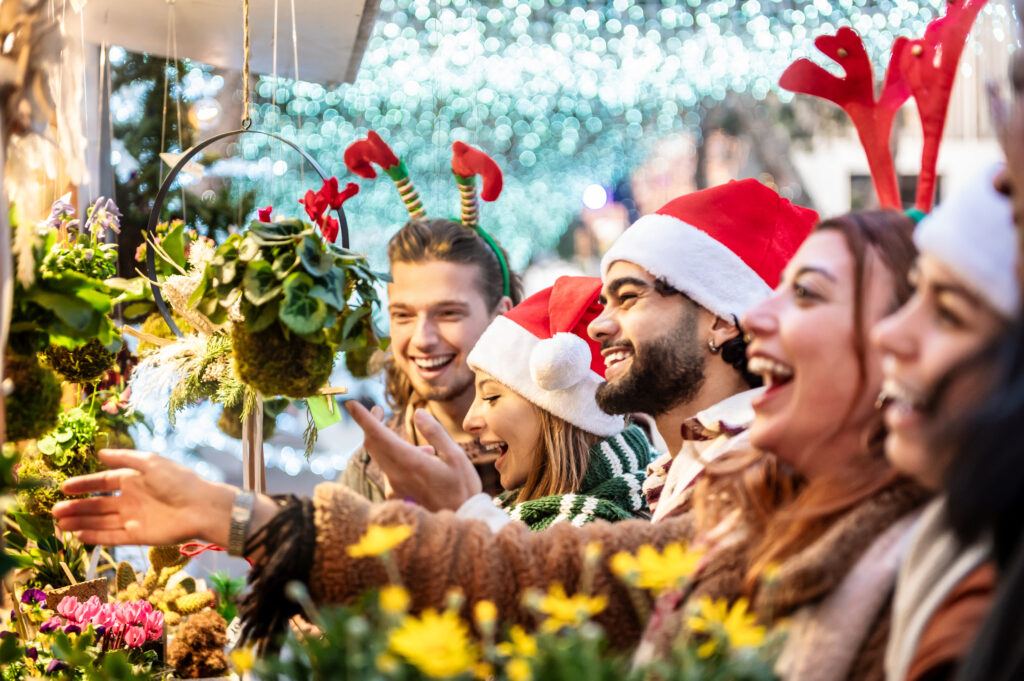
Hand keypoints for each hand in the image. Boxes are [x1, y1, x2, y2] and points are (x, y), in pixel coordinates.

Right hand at [52, 449, 236, 546]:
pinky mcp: (138, 536)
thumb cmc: (178, 481)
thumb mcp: (151, 463)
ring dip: (81, 522)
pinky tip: (78, 535)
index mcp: (134, 479)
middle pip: (98, 504)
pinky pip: (112, 537)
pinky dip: (95, 536)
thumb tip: (100, 453)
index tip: (64, 486)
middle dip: (77, 507)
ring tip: (59, 523)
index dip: (84, 484)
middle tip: (55, 510)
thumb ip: (125, 459)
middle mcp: (131, 499)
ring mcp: (133, 518)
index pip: (103, 481)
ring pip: (101, 521)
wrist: (200, 507)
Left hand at [345, 401, 482, 511]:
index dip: (363, 418)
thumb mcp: (456, 456)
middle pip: (373, 444)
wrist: (461, 522)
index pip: (378, 435)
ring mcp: (395, 486)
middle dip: (372, 424)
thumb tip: (418, 413)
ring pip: (382, 457)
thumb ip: (435, 433)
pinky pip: (390, 470)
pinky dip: (400, 459)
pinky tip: (426, 465)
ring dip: (392, 444)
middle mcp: (396, 474)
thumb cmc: (462, 489)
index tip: (352, 404)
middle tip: (378, 410)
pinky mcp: (397, 494)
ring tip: (428, 450)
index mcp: (409, 462)